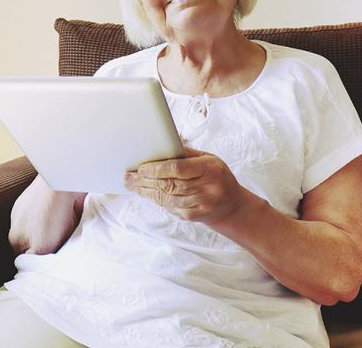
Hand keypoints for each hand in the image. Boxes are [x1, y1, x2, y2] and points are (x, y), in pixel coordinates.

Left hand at [124, 146, 249, 224]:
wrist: (231, 205)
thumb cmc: (217, 176)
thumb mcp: (208, 159)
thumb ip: (186, 153)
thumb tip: (162, 145)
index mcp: (210, 169)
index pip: (178, 168)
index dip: (157, 169)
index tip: (141, 168)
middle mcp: (206, 188)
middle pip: (169, 184)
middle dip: (145, 181)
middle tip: (129, 177)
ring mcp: (200, 204)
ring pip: (167, 198)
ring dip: (146, 192)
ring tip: (133, 185)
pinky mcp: (194, 216)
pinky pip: (170, 208)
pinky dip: (157, 200)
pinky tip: (147, 194)